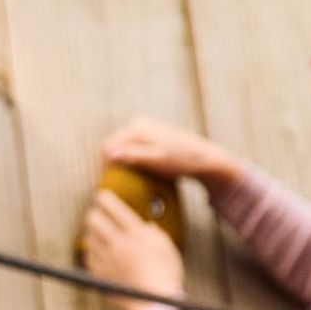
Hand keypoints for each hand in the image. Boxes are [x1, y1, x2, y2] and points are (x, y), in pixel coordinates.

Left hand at [81, 187, 189, 304]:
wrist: (154, 302)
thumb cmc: (165, 275)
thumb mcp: (167, 247)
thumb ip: (154, 233)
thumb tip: (146, 226)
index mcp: (136, 234)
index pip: (114, 208)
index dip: (105, 198)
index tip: (101, 196)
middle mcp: (118, 244)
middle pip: (94, 220)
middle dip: (94, 214)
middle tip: (97, 214)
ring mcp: (107, 260)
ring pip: (88, 238)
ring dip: (92, 233)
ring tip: (98, 233)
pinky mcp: (101, 275)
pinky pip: (88, 258)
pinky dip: (91, 252)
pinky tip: (97, 252)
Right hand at [98, 118, 234, 183]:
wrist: (206, 158)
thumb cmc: (183, 161)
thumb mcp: (157, 160)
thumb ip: (133, 155)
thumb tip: (109, 152)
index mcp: (137, 127)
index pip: (107, 146)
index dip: (104, 166)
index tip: (108, 184)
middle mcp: (138, 123)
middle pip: (113, 146)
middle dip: (111, 164)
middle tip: (116, 185)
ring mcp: (144, 128)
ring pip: (122, 148)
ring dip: (121, 163)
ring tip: (124, 181)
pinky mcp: (150, 136)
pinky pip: (132, 148)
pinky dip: (130, 161)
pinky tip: (136, 174)